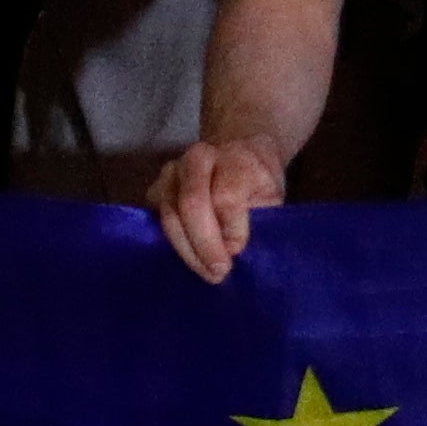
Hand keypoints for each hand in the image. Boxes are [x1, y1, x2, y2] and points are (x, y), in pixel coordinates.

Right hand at [154, 127, 302, 279]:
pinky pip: (157, 220)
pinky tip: (191, 257)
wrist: (238, 152)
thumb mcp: (271, 198)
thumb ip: (256, 221)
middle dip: (203, 246)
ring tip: (206, 272)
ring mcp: (172, 172)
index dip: (231, 231)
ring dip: (187, 250)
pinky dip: (174, 243)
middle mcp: (199, 159)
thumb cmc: (258, 182)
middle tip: (218, 273)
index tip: (238, 252)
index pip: (225, 198)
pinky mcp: (155, 187)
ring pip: (170, 215)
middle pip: (191, 204)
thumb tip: (233, 252)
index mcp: (234, 159)